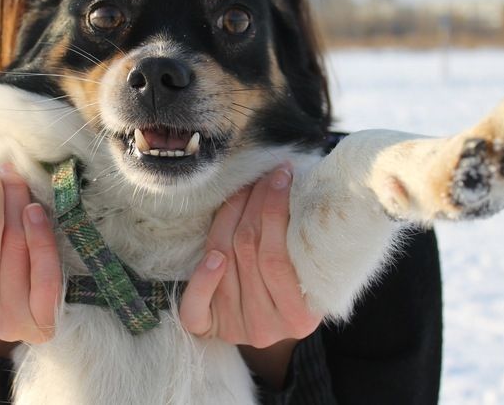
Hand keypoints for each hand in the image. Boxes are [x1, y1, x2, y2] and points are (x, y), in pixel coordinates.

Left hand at [179, 164, 321, 347]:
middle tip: (264, 177)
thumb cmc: (296, 278)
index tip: (282, 176)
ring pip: (224, 260)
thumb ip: (302, 240)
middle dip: (254, 205)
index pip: (276, 257)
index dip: (276, 210)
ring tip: (246, 189)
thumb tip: (292, 180)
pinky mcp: (207, 327)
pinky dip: (201, 277)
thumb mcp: (308, 267)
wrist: (270, 318)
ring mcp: (234, 327)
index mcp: (300, 317)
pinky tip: (212, 256)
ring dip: (230, 217)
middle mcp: (265, 327)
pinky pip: (195, 307)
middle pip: (248, 252)